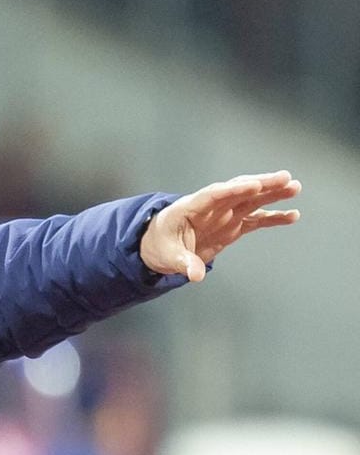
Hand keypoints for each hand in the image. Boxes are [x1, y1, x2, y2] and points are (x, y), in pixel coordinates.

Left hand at [140, 169, 301, 281]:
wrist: (160, 247)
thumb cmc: (160, 245)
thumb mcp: (166, 256)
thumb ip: (183, 263)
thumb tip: (196, 275)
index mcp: (191, 207)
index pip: (214, 194)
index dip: (234, 189)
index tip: (254, 184)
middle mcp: (212, 207)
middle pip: (239, 191)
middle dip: (261, 184)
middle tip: (285, 178)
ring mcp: (225, 214)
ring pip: (252, 200)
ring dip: (273, 194)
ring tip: (295, 188)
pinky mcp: (233, 226)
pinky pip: (256, 219)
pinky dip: (274, 217)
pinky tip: (292, 215)